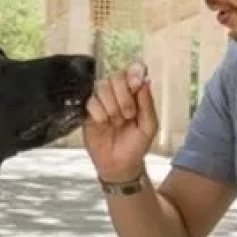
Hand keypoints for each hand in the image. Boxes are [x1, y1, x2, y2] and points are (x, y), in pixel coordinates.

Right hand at [83, 61, 158, 181]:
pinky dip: (99, 113)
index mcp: (134, 93)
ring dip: (111, 107)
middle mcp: (117, 93)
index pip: (132, 72)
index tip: (136, 84)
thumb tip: (145, 81)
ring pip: (102, 87)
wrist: (119, 165)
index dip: (133, 73)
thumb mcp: (149, 126)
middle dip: (124, 97)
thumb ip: (147, 104)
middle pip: (115, 77)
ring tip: (116, 122)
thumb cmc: (136, 145)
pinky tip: (103, 124)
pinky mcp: (87, 111)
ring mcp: (101, 101)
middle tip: (129, 115)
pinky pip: (90, 101)